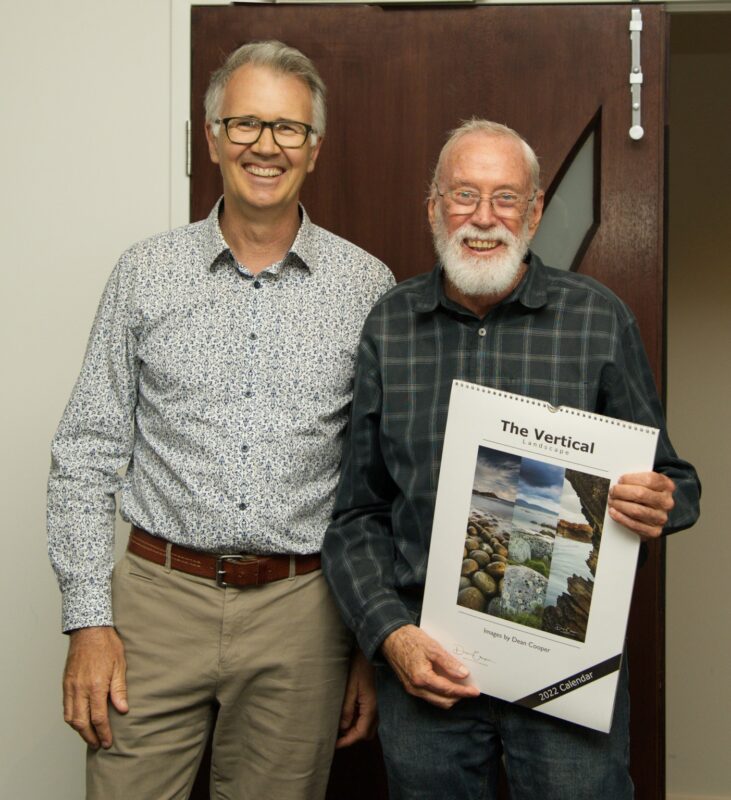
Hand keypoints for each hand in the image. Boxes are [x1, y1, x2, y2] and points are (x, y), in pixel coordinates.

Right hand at [63, 626, 127, 748]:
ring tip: (90, 737)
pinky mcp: (65, 684)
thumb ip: (119, 689)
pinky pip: (65, 707)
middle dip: (90, 737)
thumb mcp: (120, 665)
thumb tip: (122, 710)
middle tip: (99, 744)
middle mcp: (80, 689)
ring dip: (79, 731)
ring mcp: (70, 687)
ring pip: (70, 718)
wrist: (89, 630)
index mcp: (96, 685)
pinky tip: (80, 721)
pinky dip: (71, 719)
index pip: (98, 718)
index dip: (103, 733)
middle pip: (81, 723)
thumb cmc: (107, 645)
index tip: (108, 742)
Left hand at [335, 648, 377, 747]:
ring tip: (340, 726)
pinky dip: (359, 721)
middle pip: (366, 734)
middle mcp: (377, 710)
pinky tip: (349, 714)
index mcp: (371, 708)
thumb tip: (342, 728)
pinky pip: (369, 717)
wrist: (372, 651)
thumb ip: (347, 708)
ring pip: (369, 726)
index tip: (334, 745)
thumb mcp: (351, 686)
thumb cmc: (360, 666)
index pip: (360, 733)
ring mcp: (379, 705)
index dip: (347, 742)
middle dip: (352, 738)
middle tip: (336, 736)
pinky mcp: (377, 700)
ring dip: (356, 729)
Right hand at [381, 624, 479, 709]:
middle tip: (470, 688)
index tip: (475, 691)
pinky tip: (446, 682)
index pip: (448, 690)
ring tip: (460, 685)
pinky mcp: (410, 686)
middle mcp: (416, 688)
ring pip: (436, 701)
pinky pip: (429, 695)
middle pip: (443, 701)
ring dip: (450, 696)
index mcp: (422, 678)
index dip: (464, 692)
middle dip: (458, 696)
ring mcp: (412, 689)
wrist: (390, 637)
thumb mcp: (432, 647)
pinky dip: (440, 693)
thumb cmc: (410, 639)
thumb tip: (464, 674)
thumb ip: (448, 663)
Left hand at [608, 471, 675, 539]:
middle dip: (621, 492)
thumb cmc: (646, 493)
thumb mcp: (645, 482)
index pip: (649, 480)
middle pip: (640, 494)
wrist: (653, 512)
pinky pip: (634, 525)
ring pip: (636, 510)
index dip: (630, 479)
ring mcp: (661, 517)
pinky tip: (613, 512)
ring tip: (612, 501)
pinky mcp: (654, 531)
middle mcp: (666, 502)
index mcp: (667, 486)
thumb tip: (618, 481)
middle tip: (612, 491)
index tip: (620, 481)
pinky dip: (620, 518)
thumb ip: (635, 479)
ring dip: (619, 505)